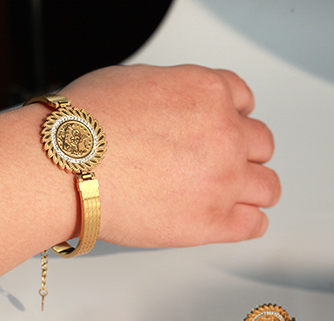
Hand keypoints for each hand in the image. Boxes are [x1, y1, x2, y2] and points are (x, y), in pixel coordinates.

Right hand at [60, 64, 279, 247]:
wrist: (65, 166)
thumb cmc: (84, 126)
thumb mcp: (135, 82)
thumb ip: (174, 95)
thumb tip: (175, 110)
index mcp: (207, 92)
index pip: (243, 100)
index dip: (231, 116)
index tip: (222, 128)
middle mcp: (224, 133)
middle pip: (260, 143)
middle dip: (241, 151)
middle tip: (218, 163)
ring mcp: (222, 180)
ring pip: (268, 185)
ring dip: (251, 187)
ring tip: (228, 194)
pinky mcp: (211, 222)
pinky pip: (254, 224)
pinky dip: (248, 221)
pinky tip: (233, 219)